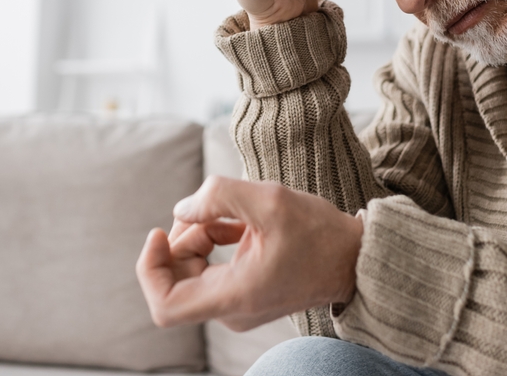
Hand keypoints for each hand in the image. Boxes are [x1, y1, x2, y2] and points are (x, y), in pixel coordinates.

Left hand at [135, 176, 362, 330]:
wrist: (356, 258)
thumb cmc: (319, 232)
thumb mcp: (269, 200)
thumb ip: (217, 196)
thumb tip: (181, 209)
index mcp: (235, 296)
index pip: (165, 305)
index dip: (150, 268)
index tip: (158, 233)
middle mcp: (231, 310)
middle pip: (175, 280)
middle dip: (180, 240)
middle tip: (205, 211)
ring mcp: (237, 305)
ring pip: (192, 272)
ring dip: (198, 236)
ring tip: (228, 213)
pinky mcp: (244, 294)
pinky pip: (210, 270)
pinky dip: (213, 241)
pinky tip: (236, 223)